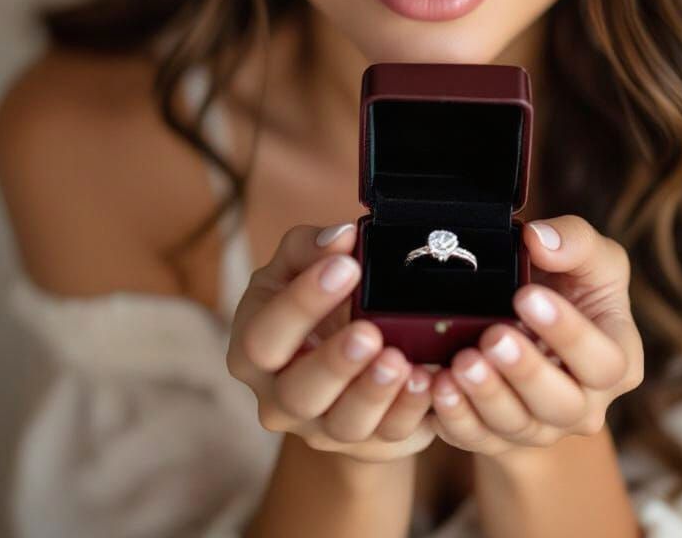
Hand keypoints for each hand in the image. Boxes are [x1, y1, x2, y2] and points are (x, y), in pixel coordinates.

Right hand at [226, 221, 436, 462]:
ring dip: (374, 395)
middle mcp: (278, 398)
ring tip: (401, 362)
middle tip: (370, 332)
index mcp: (253, 349)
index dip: (304, 301)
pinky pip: (388, 437)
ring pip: (343, 424)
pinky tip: (428, 383)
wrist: (332, 368)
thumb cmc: (311, 308)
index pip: (266, 333)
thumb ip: (311, 247)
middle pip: (299, 392)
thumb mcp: (297, 268)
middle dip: (336, 363)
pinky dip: (410, 412)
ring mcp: (321, 428)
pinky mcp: (364, 444)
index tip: (347, 267)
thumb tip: (342, 237)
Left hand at [427, 215, 643, 457]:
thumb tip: (540, 240)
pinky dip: (455, 417)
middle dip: (526, 372)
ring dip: (487, 396)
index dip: (568, 333)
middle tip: (493, 337)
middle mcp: (584, 404)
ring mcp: (540, 426)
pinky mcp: (498, 437)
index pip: (604, 361)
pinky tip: (437, 387)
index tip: (527, 296)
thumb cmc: (570, 290)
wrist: (536, 332)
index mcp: (616, 361)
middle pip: (563, 405)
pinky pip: (476, 439)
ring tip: (462, 362)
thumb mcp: (589, 258)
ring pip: (517, 426)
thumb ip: (575, 241)